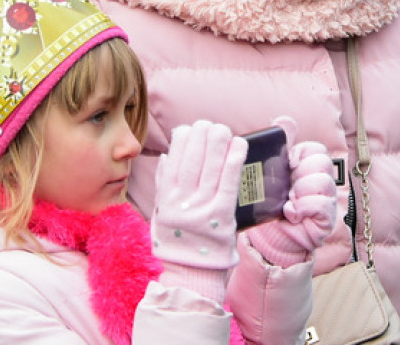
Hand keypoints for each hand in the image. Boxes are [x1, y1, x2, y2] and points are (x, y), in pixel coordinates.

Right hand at [150, 120, 247, 270]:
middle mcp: (182, 201)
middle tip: (209, 125)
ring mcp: (202, 208)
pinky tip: (238, 145)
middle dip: (201, 136)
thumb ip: (163, 184)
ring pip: (211, 166)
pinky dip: (234, 160)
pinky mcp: (222, 215)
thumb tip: (168, 156)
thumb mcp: (160, 213)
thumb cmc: (177, 241)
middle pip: (193, 159)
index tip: (189, 129)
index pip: (173, 160)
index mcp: (165, 199)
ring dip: (218, 142)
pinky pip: (229, 182)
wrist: (191, 275)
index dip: (182, 140)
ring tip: (223, 129)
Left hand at [246, 139, 336, 267]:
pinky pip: (322, 204)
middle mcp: (322, 181)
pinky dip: (303, 207)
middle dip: (300, 173)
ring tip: (288, 201)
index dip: (300, 154)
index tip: (287, 164)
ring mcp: (326, 200)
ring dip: (300, 191)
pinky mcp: (326, 219)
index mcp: (309, 167)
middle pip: (322, 161)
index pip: (315, 148)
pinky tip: (292, 213)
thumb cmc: (269, 205)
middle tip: (287, 187)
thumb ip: (279, 146)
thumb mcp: (271, 173)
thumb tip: (284, 120)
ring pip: (322, 181)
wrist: (268, 238)